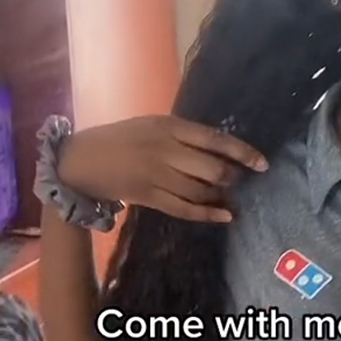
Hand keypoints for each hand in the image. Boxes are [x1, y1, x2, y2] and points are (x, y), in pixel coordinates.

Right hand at [58, 116, 269, 223]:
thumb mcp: (152, 125)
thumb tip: (222, 149)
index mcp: (169, 126)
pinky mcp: (148, 197)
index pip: (216, 139)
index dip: (243, 153)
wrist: (78, 160)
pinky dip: (208, 214)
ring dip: (221, 196)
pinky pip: (184, 209)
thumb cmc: (121, 139)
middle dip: (232, 177)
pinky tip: (225, 216)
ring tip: (230, 197)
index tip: (263, 164)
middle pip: (213, 169)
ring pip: (201, 191)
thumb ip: (184, 135)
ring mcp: (156, 176)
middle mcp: (165, 150)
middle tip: (238, 181)